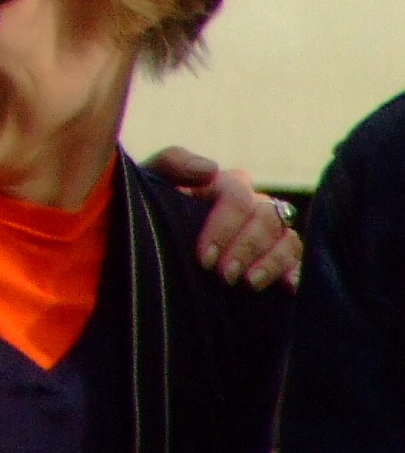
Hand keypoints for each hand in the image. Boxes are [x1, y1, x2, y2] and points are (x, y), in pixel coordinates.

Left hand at [146, 148, 302, 288]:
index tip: (204, 258)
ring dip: (271, 262)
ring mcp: (269, 233)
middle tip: (223, 276)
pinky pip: (299, 260)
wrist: (152, 245)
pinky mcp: (280, 259)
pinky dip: (296, 272)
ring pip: (287, 238)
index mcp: (223, 184)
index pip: (237, 196)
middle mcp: (252, 205)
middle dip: (245, 248)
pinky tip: (287, 287)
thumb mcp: (152, 183)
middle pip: (265, 218)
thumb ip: (173, 164)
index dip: (224, 227)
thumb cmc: (153, 209)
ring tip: (249, 284)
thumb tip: (210, 169)